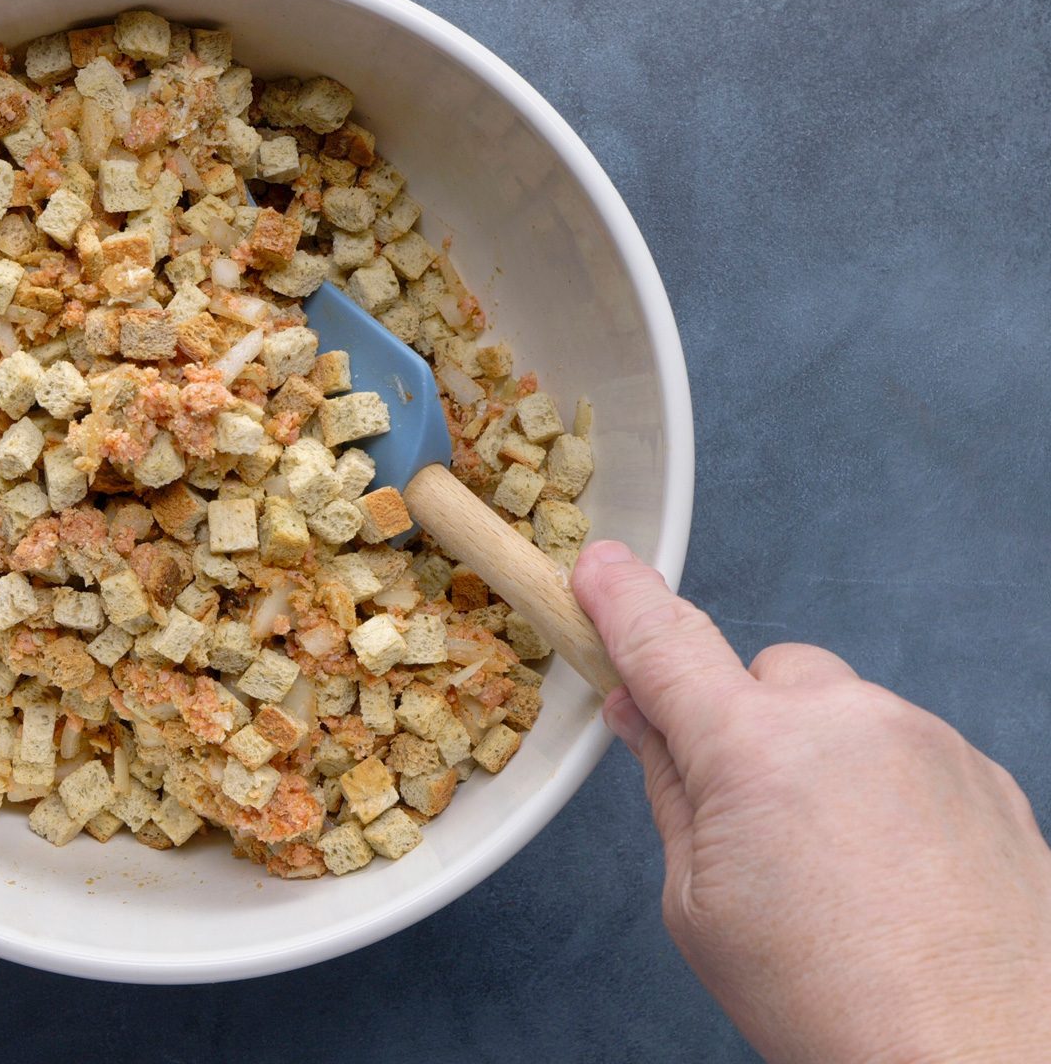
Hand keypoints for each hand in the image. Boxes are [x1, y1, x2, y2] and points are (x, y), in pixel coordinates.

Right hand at [572, 541, 1050, 1063]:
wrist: (979, 1060)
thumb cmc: (833, 1003)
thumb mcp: (698, 904)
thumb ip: (672, 791)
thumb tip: (646, 721)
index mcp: (754, 750)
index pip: (663, 642)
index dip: (620, 599)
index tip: (598, 567)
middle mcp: (846, 720)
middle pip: (764, 675)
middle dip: (739, 721)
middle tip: (740, 812)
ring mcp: (926, 740)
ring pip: (838, 711)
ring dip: (817, 757)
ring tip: (833, 868)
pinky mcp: (984, 774)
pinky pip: (904, 747)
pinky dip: (881, 787)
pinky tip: (888, 872)